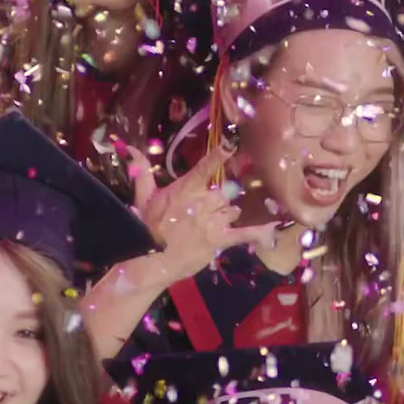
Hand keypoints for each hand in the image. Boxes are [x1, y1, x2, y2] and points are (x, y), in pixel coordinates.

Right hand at [127, 146, 277, 284]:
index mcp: (185, 189)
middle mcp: (202, 202)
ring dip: (225, 215)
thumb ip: (142, 171)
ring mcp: (213, 221)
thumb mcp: (143, 197)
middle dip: (217, 200)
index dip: (218, 155)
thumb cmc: (148, 227)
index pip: (204, 168)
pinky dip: (259, 232)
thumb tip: (132, 149)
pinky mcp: (220, 239)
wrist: (153, 259)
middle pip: (224, 192)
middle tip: (201, 213)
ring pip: (232, 210)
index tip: (231, 143)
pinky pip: (245, 233)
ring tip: (207, 226)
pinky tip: (272, 229)